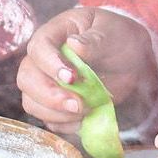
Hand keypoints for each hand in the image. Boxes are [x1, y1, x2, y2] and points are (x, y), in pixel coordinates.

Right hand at [18, 4, 156, 136]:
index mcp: (54, 34)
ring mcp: (46, 83)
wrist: (130, 60)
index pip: (38, 48)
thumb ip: (94, 40)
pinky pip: (48, 120)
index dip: (50, 65)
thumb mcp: (111, 33)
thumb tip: (74, 45)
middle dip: (49, 96)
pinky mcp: (55, 105)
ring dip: (57, 113)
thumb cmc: (117, 38)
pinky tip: (85, 119)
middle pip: (27, 79)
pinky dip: (65, 124)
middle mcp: (42, 60)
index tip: (72, 78)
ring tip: (85, 110)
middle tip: (77, 104)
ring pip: (32, 103)